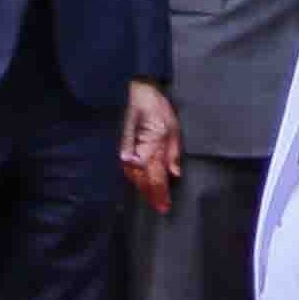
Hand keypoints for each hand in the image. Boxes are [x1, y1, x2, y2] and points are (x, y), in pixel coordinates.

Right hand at [121, 82, 183, 213]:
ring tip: (153, 200)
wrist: (138, 91)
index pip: (156, 180)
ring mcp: (127, 152)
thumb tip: (175, 173)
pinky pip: (129, 169)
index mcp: (151, 150)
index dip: (160, 195)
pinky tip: (139, 183)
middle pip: (144, 183)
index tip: (165, 207)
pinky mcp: (123, 148)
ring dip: (143, 189)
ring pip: (134, 178)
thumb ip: (173, 153)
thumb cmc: (158, 108)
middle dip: (152, 196)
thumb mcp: (173, 128)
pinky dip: (134, 178)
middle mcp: (137, 154)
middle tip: (161, 208)